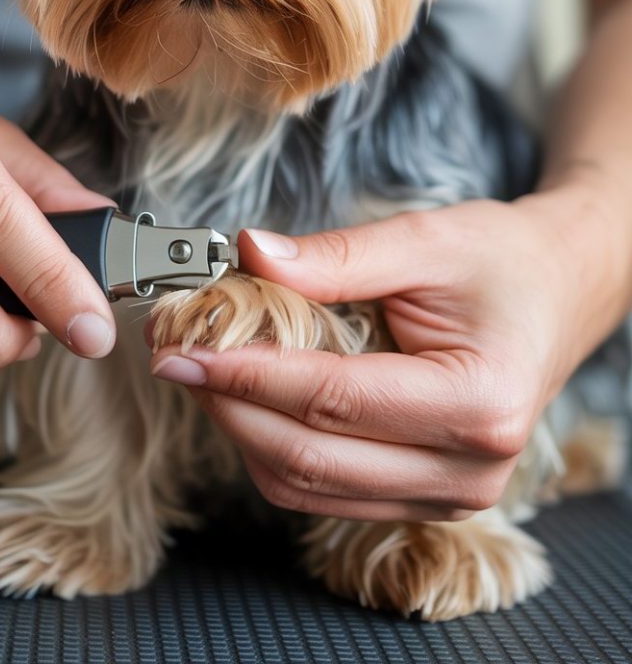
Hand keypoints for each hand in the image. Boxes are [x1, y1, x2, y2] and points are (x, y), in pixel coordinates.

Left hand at [150, 185, 618, 520]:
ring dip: (244, 431)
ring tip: (205, 371)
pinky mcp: (425, 495)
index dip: (246, 375)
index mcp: (477, 401)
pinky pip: (327, 490)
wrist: (558, 292)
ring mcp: (449, 494)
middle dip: (229, 406)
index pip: (332, 400)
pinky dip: (276, 448)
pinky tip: (250, 398)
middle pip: (311, 457)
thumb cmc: (502, 261)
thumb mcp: (427, 239)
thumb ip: (337, 256)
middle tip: (176, 356)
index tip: (182, 349)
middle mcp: (468, 469)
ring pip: (309, 486)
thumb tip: (248, 255)